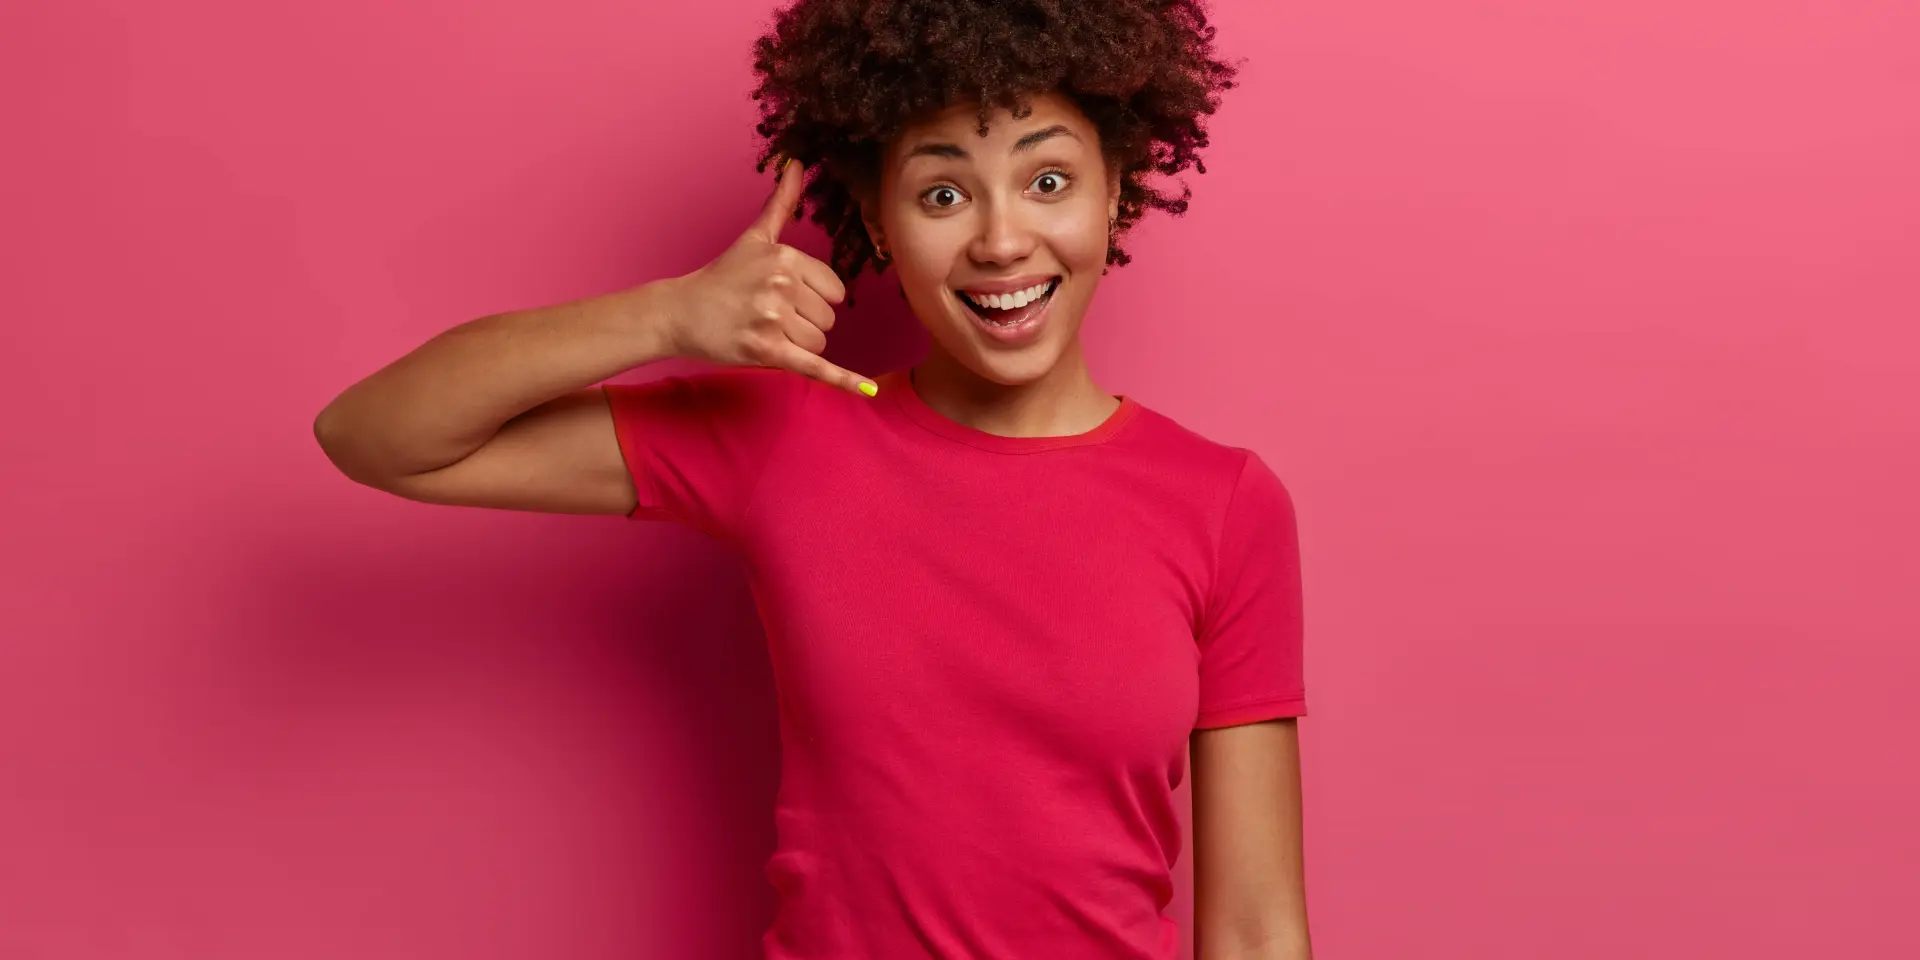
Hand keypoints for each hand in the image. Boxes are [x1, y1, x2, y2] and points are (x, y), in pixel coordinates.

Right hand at [660, 160, 872, 394]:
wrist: (679, 312)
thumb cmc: (721, 277)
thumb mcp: (755, 237)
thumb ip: (781, 203)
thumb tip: (799, 162)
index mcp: (785, 258)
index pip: (834, 291)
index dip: (814, 299)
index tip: (784, 297)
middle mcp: (781, 286)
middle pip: (828, 319)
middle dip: (805, 324)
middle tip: (768, 316)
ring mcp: (773, 319)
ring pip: (819, 343)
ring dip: (798, 346)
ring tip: (765, 332)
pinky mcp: (766, 351)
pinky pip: (815, 367)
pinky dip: (842, 381)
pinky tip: (867, 391)